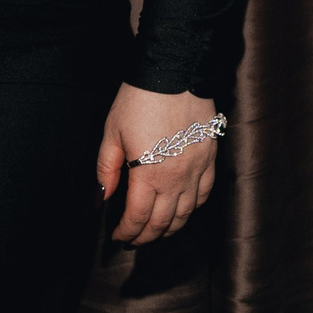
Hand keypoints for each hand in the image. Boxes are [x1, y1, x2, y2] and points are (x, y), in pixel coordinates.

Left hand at [96, 86, 219, 245]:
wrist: (175, 72)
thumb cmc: (139, 100)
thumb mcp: (112, 133)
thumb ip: (107, 169)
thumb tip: (102, 197)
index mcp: (149, 174)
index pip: (138, 218)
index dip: (127, 232)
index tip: (118, 237)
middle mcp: (177, 178)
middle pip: (163, 222)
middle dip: (146, 237)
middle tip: (133, 240)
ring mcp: (196, 169)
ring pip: (186, 213)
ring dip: (169, 228)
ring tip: (156, 232)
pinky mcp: (209, 158)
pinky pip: (204, 194)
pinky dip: (192, 208)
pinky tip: (182, 211)